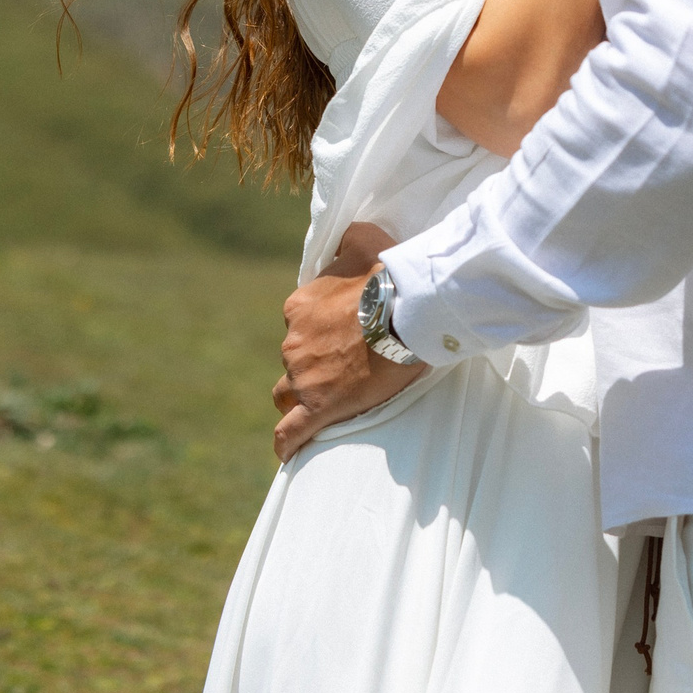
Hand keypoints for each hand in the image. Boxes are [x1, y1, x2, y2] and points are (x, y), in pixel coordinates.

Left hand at [272, 222, 423, 461]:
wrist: (405, 308)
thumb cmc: (388, 273)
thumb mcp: (364, 238)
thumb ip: (347, 239)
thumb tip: (344, 238)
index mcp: (299, 307)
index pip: (299, 324)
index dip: (320, 331)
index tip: (344, 334)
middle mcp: (293, 341)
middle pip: (294, 359)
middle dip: (312, 363)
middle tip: (347, 365)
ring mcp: (303, 376)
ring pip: (287, 392)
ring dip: (301, 395)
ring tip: (325, 402)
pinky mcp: (319, 406)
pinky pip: (292, 432)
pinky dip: (287, 444)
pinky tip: (288, 455)